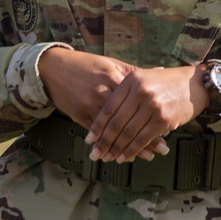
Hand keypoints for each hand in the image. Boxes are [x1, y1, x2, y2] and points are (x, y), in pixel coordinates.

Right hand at [37, 49, 168, 161]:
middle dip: (146, 136)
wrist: (54, 67)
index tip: (167, 128)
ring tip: (146, 157)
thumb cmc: (84, 64)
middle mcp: (102, 91)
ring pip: (113, 130)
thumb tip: (158, 70)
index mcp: (112, 76)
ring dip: (129, 145)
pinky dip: (108, 145)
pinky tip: (118, 154)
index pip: (137, 100)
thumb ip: (132, 72)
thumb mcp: (109, 62)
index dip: (151, 115)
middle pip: (127, 118)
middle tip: (161, 149)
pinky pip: (97, 133)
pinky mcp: (79, 114)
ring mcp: (90, 104)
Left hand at [85, 65, 209, 163]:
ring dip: (116, 149)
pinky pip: (142, 139)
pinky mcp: (163, 119)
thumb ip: (125, 91)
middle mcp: (139, 92)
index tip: (89, 139)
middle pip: (116, 122)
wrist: (194, 84)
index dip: (98, 125)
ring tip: (108, 158)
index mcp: (130, 80)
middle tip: (95, 153)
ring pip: (128, 133)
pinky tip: (125, 157)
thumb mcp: (142, 77)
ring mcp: (151, 106)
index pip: (109, 107)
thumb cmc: (166, 82)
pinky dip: (132, 150)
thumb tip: (105, 114)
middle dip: (104, 141)